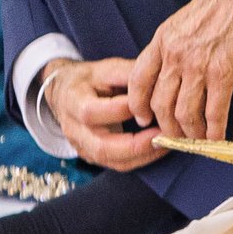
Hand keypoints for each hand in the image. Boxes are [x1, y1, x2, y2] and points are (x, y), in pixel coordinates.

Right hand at [44, 56, 162, 168]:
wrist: (65, 94)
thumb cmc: (90, 79)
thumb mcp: (107, 69)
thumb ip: (129, 74)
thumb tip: (158, 78)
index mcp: (73, 102)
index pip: (94, 112)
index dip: (124, 110)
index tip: (153, 104)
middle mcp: (74, 129)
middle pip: (102, 147)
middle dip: (137, 145)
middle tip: (164, 134)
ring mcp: (81, 147)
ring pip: (112, 161)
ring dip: (144, 155)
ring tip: (167, 142)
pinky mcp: (92, 156)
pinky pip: (118, 164)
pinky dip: (141, 158)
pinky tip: (159, 147)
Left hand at [126, 0, 232, 141]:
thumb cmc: (226, 1)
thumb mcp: (186, 21)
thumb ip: (175, 46)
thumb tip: (174, 73)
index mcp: (163, 40)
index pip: (138, 81)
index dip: (138, 106)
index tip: (144, 120)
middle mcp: (175, 54)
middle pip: (160, 104)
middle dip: (168, 127)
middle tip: (176, 137)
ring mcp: (198, 64)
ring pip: (185, 113)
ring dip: (191, 133)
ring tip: (198, 141)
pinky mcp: (225, 71)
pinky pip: (214, 111)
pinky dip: (215, 130)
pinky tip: (218, 138)